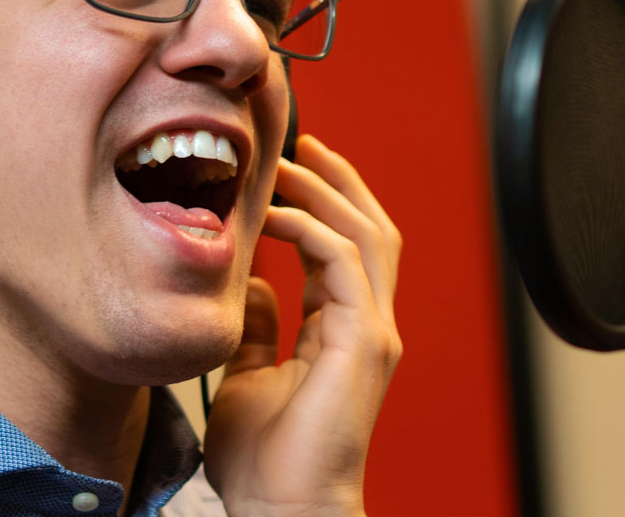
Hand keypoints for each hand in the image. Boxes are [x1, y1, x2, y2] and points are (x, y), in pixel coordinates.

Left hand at [203, 134, 401, 516]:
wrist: (280, 508)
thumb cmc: (264, 457)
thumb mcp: (251, 372)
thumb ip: (261, 325)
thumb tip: (255, 282)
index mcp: (344, 328)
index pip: (346, 247)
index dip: (322, 203)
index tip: (289, 172)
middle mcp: (369, 323)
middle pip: (370, 228)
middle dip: (338, 180)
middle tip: (302, 144)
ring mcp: (372, 330)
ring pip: (366, 235)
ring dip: (327, 191)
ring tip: (288, 163)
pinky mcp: (363, 340)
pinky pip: (344, 262)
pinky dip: (313, 228)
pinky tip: (276, 213)